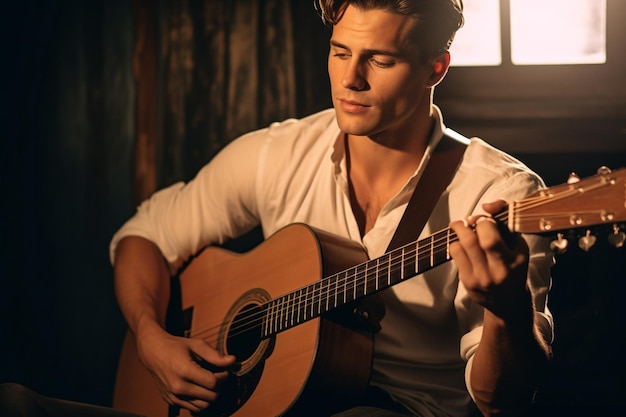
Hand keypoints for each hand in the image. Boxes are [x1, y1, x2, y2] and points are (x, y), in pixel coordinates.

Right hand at [136, 322, 236, 413]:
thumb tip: (232, 361)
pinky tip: (200, 388)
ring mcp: (173, 396)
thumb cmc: (176, 346)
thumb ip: (215, 355)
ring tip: (209, 383)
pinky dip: (200, 400)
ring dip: (210, 396)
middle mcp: (178, 386)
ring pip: (203, 406)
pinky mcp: (171, 400)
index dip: (223, 377)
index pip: (213, 383)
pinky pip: (192, 407)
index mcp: (184, 371)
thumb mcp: (196, 345)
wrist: (153, 351)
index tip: (224, 371)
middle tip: (218, 376)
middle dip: (219, 387)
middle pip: (210, 396)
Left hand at [449, 200, 530, 319]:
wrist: (509, 303)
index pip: (491, 235)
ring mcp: (480, 278)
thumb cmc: (513, 267)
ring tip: (461, 227)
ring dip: (458, 232)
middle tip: (468, 221)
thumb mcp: (518, 244)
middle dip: (467, 224)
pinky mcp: (468, 283)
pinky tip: (462, 244)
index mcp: (514, 259)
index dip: (484, 221)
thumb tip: (486, 205)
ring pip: (460, 246)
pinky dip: (456, 244)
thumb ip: (506, 220)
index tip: (485, 220)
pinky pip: (455, 255)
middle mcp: (497, 271)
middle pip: (472, 240)